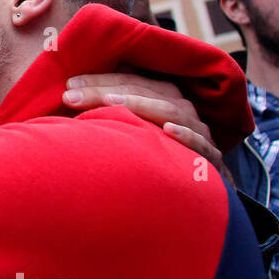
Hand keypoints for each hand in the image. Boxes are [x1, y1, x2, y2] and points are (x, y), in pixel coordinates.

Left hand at [63, 71, 228, 180]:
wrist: (198, 197)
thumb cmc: (153, 160)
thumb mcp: (131, 133)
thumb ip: (106, 115)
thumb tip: (68, 99)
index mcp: (163, 98)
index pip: (130, 81)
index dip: (99, 81)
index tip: (68, 85)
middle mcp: (181, 110)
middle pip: (146, 91)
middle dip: (106, 90)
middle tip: (71, 96)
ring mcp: (199, 132)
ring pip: (171, 111)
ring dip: (140, 105)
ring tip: (110, 103)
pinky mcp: (211, 159)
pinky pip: (202, 144)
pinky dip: (186, 135)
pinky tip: (168, 131)